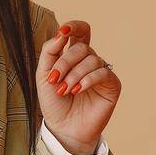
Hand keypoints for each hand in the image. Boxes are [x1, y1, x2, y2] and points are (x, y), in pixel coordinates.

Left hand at [38, 20, 119, 154]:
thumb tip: (60, 33)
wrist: (63, 127)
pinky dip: (87, 80)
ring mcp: (101, 71)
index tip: (63, 32)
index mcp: (73, 56)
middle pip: (82, 47)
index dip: (74, 26)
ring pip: (92, 59)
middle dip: (65, 62)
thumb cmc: (54, 103)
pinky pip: (103, 72)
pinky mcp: (111, 84)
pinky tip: (77, 91)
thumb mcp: (43, 75)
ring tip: (64, 90)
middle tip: (55, 80)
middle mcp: (89, 61)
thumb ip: (49, 52)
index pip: (80, 32)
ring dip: (74, 75)